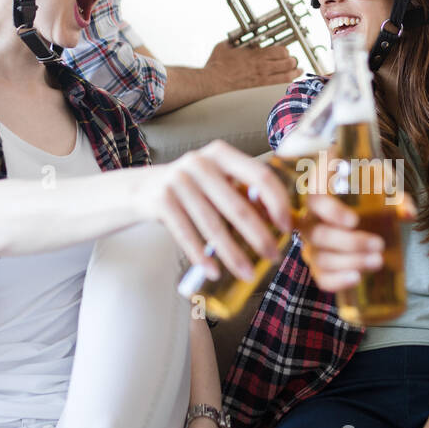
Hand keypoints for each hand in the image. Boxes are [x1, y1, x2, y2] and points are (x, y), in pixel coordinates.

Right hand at [152, 140, 292, 281]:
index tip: (287, 226)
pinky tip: (215, 272)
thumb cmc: (192, 188)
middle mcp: (200, 163)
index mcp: (222, 154)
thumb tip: (280, 222)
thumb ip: (243, 193)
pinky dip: (202, 256)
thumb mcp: (217, 181)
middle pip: (238, 206)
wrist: (141, 188)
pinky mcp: (161, 200)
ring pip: (213, 225)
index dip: (277, 202)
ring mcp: (178, 180)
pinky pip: (187, 234)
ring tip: (248, 274)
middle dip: (260, 236)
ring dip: (233, 254)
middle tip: (274, 257)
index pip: (260, 175)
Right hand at [203, 40, 301, 93]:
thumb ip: (235, 42)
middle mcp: (262, 67)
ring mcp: (263, 80)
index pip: (281, 51)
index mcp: (256, 54)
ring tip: (298, 71)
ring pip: (287, 76)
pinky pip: (279, 88)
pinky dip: (286, 85)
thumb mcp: (225, 47)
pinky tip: (289, 84)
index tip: (285, 52)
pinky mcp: (259, 91)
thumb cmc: (216, 67)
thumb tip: (239, 39)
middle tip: (294, 61)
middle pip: (288, 62)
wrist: (212, 83)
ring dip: (294, 73)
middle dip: (293, 61)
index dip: (285, 51)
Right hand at [299, 190, 416, 291]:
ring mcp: (312, 244)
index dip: (331, 212)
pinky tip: (357, 278)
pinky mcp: (319, 265)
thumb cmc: (371, 195)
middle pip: (319, 234)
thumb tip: (408, 214)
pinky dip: (337, 281)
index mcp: (321, 194)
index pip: (316, 199)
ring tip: (377, 261)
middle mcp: (311, 219)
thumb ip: (396, 199)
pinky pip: (321, 277)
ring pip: (321, 258)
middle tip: (379, 244)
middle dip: (350, 243)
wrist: (366, 215)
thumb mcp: (384, 189)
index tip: (354, 221)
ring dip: (350, 262)